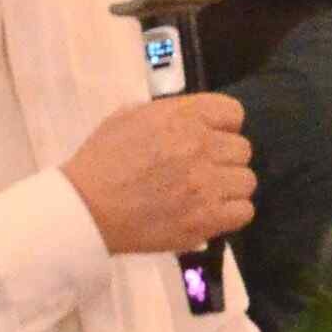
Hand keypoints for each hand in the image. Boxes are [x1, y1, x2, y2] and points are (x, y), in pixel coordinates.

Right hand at [62, 96, 255, 257]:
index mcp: (182, 116)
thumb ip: (170, 114)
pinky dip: (229, 214)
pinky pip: (243, 211)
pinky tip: (209, 213)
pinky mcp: (205, 218)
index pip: (233, 113)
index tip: (209, 139)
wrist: (85, 208)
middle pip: (242, 149)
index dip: (223, 127)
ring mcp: (205, 184)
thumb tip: (196, 120)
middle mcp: (199, 145)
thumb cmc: (102, 160)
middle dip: (223, 159)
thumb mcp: (130, 116)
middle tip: (200, 171)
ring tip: (204, 195)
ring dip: (228, 187)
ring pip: (246, 181)